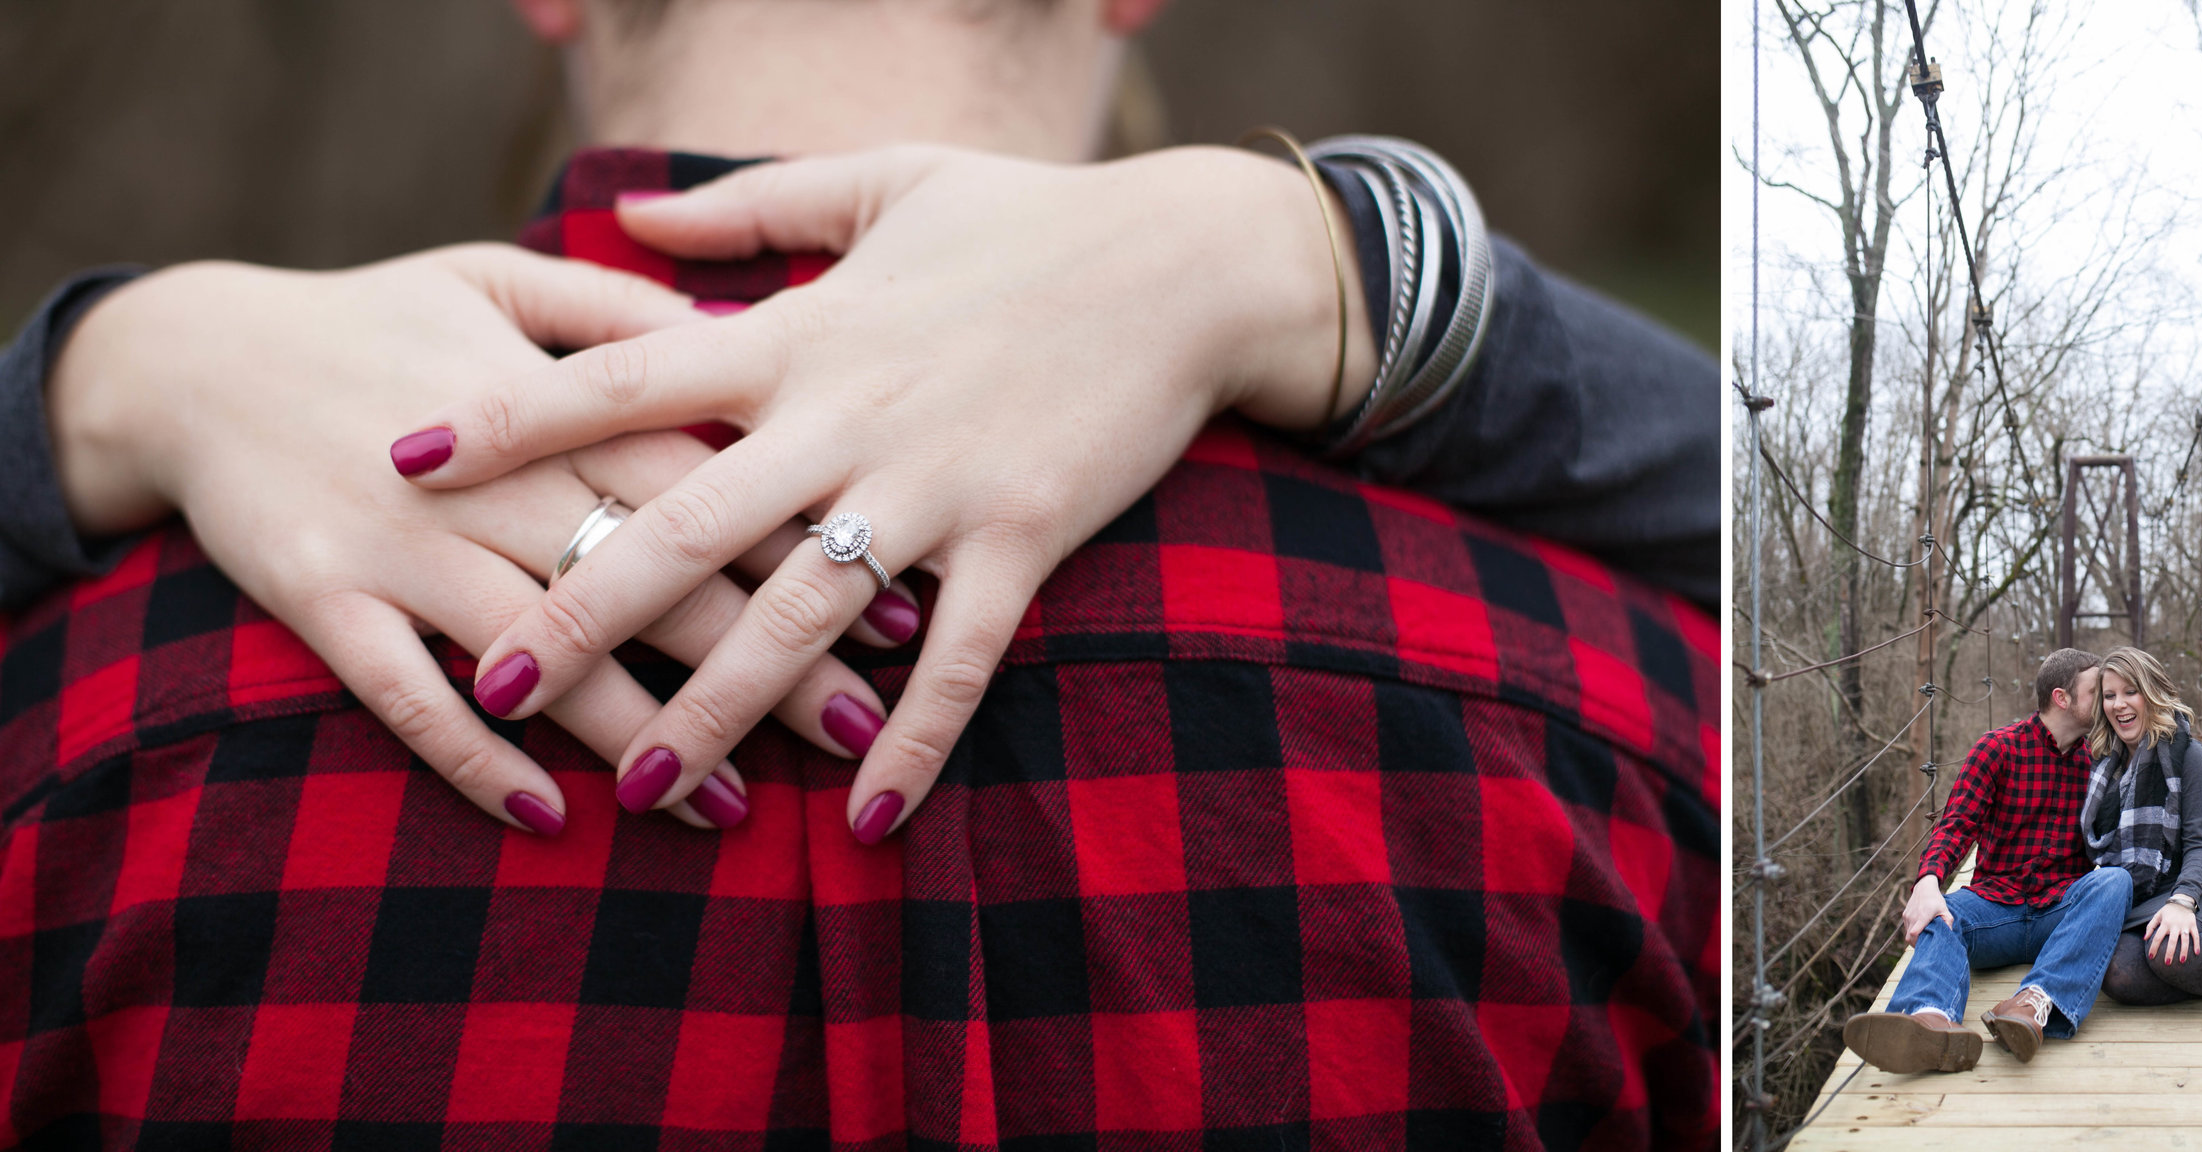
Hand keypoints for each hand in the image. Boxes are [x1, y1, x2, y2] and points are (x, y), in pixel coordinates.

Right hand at [48, 245, 909, 831]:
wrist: (189, 355)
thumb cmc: (374, 318)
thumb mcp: (497, 279)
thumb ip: (619, 308)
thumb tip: (740, 331)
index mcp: (555, 403)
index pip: (706, 481)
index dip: (806, 542)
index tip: (900, 601)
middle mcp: (493, 482)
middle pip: (655, 578)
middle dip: (763, 657)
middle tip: (857, 725)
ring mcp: (406, 546)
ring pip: (549, 653)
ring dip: (643, 732)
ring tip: (731, 805)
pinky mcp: (326, 600)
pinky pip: (408, 696)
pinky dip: (476, 755)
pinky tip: (549, 815)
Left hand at [395, 144, 1375, 841]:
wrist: (1189, 258)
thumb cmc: (1034, 216)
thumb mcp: (886, 176)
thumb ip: (752, 207)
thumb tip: (635, 218)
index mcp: (801, 330)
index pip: (623, 378)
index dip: (507, 419)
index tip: (404, 461)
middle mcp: (848, 414)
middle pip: (683, 523)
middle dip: (579, 610)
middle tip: (492, 690)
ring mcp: (936, 482)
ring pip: (801, 612)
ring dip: (720, 706)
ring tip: (643, 785)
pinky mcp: (1025, 534)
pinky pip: (959, 658)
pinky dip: (914, 739)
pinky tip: (870, 820)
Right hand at [1902, 874, 1952, 943]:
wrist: (1924, 888)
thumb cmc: (1936, 900)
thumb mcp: (1945, 910)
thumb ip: (1948, 921)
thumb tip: (1950, 934)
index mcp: (1923, 916)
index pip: (1914, 933)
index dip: (1917, 942)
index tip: (1924, 946)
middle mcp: (1913, 917)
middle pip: (1909, 937)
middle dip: (1916, 944)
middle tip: (1925, 948)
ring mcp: (1907, 916)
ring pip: (1906, 934)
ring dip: (1913, 938)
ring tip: (1922, 940)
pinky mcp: (1905, 915)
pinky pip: (1906, 928)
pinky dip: (1910, 932)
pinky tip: (1919, 932)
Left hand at [2146, 900, 2201, 964]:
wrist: (2182, 901)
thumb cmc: (2167, 911)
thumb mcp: (2157, 916)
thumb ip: (2150, 926)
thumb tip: (2144, 938)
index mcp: (2165, 923)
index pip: (2157, 937)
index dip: (2154, 947)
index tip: (2151, 957)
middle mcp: (2175, 925)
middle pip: (2172, 941)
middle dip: (2169, 953)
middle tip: (2167, 963)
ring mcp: (2185, 926)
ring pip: (2185, 940)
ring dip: (2184, 951)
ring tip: (2182, 961)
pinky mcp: (2193, 925)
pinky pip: (2196, 936)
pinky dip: (2197, 944)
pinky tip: (2196, 953)